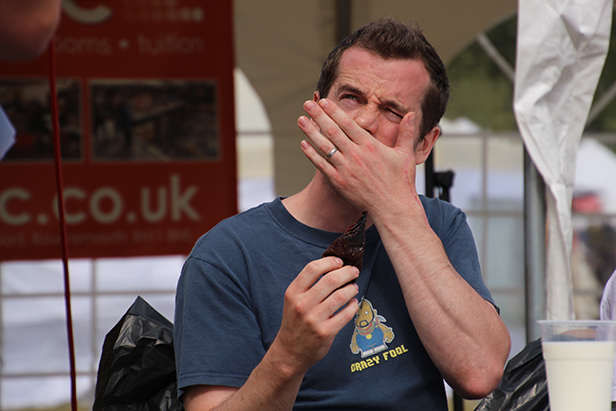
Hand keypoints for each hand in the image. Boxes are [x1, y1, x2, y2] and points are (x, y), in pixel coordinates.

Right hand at [272, 256, 358, 374]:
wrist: (290, 351)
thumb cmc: (295, 321)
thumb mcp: (294, 300)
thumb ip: (309, 285)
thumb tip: (334, 267)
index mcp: (293, 293)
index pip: (312, 269)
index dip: (329, 262)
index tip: (339, 261)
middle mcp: (302, 305)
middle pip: (330, 280)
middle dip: (347, 272)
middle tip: (353, 271)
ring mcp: (314, 319)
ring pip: (340, 296)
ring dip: (352, 288)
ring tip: (354, 288)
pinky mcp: (325, 332)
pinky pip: (346, 314)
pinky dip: (353, 306)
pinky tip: (353, 303)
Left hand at [298, 98, 419, 214]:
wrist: (393, 208)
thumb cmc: (401, 183)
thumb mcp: (405, 155)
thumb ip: (406, 133)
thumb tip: (411, 114)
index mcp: (370, 146)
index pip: (348, 123)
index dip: (334, 111)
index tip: (324, 101)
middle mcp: (356, 155)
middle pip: (332, 131)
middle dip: (318, 116)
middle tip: (307, 104)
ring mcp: (346, 169)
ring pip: (324, 146)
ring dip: (311, 132)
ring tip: (300, 120)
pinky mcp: (339, 182)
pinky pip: (322, 165)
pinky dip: (312, 154)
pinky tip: (303, 144)